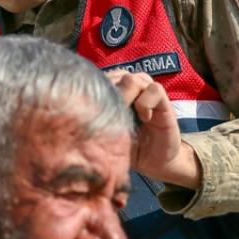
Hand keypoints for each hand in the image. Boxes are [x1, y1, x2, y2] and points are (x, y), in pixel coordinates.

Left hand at [105, 70, 199, 189]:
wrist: (154, 162)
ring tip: (126, 118)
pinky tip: (144, 118)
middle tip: (111, 118)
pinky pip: (153, 89)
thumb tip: (75, 109)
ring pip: (131, 79)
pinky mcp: (163, 101)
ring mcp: (146, 91)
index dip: (94, 92)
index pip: (98, 79)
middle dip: (109, 96)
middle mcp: (129, 87)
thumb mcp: (107, 134)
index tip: (93, 113)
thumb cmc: (127, 147)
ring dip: (126, 98)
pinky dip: (145, 103)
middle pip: (113, 77)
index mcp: (112, 91)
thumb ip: (95, 117)